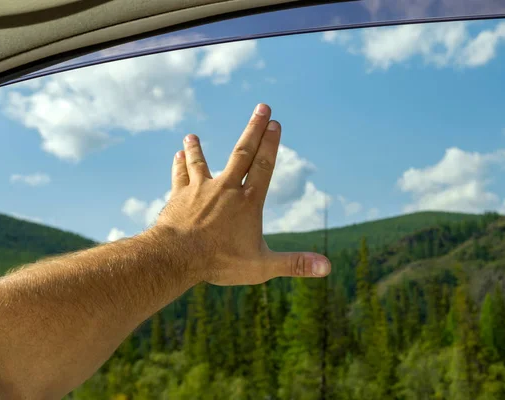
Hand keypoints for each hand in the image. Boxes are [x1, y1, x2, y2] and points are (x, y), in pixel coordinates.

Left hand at [154, 103, 330, 285]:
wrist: (177, 257)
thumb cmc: (220, 262)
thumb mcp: (262, 266)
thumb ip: (295, 264)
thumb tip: (328, 268)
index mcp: (248, 202)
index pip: (264, 166)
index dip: (271, 144)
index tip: (276, 123)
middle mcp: (226, 189)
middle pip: (242, 153)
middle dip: (254, 129)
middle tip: (262, 107)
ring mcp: (200, 190)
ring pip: (201, 162)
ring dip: (198, 148)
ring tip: (192, 135)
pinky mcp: (179, 196)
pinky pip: (180, 176)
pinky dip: (180, 165)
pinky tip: (178, 154)